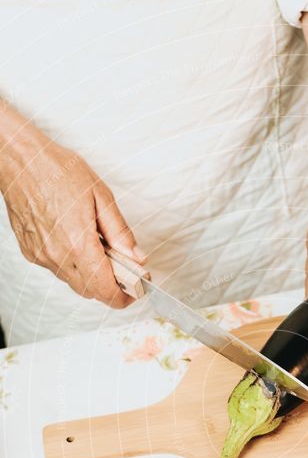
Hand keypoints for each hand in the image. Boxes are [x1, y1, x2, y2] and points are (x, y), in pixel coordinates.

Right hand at [0, 113, 144, 307]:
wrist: (21, 160)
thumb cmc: (58, 171)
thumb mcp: (101, 196)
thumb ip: (120, 232)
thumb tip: (136, 258)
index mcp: (78, 243)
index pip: (105, 289)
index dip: (123, 296)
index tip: (134, 290)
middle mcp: (57, 255)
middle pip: (90, 291)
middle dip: (110, 286)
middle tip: (122, 269)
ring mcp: (41, 256)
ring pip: (74, 282)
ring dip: (90, 275)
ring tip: (98, 249)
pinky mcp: (31, 252)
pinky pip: (58, 270)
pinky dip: (72, 264)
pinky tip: (76, 242)